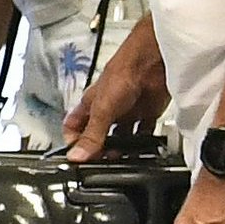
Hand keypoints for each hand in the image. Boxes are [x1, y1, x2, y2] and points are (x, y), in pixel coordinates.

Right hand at [62, 32, 167, 162]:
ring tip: (122, 159)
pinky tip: (142, 149)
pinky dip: (144, 144)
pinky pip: (144, 134)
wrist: (151, 62)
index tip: (77, 156)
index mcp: (90, 106)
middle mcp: (107, 110)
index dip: (73, 142)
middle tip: (102, 161)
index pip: (74, 128)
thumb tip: (76, 156)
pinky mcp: (146, 114)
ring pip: (120, 138)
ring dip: (121, 149)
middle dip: (99, 150)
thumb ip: (91, 135)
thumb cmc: (123, 73)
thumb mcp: (102, 110)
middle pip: (98, 136)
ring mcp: (127, 113)